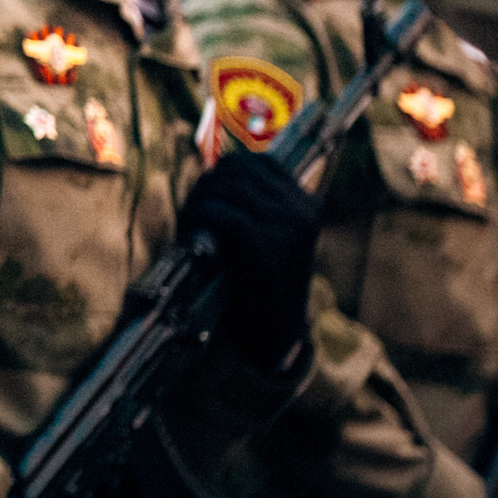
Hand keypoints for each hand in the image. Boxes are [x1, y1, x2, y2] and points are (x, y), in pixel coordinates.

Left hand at [178, 153, 319, 371]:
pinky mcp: (266, 244)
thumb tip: (215, 172)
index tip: (209, 190)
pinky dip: (199, 217)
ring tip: (190, 221)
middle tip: (193, 208)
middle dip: (208, 184)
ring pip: (228, 187)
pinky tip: (191, 231)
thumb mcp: (271, 236)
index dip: (226, 170)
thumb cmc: (264, 284)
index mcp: (307, 203)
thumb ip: (255, 205)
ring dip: (200, 200)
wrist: (276, 335)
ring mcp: (288, 225)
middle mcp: (303, 209)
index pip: (261, 162)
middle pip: (239, 169)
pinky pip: (221, 213)